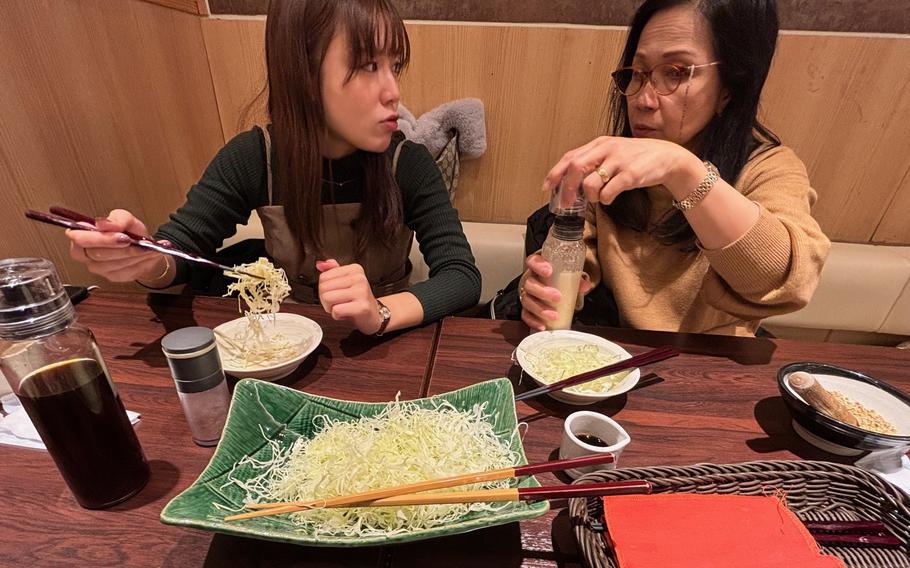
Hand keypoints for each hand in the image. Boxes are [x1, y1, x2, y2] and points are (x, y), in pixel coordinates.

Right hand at [66, 209, 167, 282]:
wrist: (143, 247)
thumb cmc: (129, 232)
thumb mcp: (126, 218)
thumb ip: (116, 219)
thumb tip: (103, 223)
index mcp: (81, 234)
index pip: (80, 239)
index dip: (101, 239)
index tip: (122, 236)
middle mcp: (84, 253)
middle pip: (96, 254)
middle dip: (121, 248)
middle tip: (136, 242)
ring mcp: (96, 267)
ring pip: (112, 265)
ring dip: (132, 255)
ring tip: (145, 247)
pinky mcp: (111, 277)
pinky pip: (124, 272)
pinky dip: (138, 263)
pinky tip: (146, 255)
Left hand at [316, 259, 382, 333]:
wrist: (374, 315)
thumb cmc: (358, 300)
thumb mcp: (345, 282)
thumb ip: (332, 271)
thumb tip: (320, 264)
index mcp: (354, 269)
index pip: (323, 277)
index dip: (325, 289)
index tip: (337, 293)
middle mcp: (359, 278)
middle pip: (323, 287)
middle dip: (326, 299)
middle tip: (339, 302)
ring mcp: (362, 292)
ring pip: (327, 298)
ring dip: (331, 307)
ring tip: (343, 307)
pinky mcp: (362, 307)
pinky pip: (336, 310)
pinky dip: (337, 315)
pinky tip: (346, 314)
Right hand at [519, 253, 591, 331]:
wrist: (553, 286)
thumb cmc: (558, 278)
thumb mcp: (568, 275)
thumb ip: (577, 279)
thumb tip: (585, 286)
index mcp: (538, 267)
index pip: (533, 262)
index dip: (538, 266)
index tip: (548, 271)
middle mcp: (530, 279)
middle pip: (530, 284)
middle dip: (543, 292)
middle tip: (557, 297)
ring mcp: (527, 294)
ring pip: (527, 301)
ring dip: (540, 309)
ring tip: (554, 315)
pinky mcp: (527, 308)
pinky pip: (526, 315)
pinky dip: (533, 321)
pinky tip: (543, 325)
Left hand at [542, 136, 702, 204]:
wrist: (667, 157)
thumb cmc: (636, 158)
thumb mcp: (612, 152)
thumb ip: (593, 162)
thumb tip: (569, 182)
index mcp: (599, 144)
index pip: (570, 157)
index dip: (555, 173)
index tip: (547, 188)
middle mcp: (607, 149)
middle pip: (575, 168)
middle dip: (566, 189)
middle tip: (566, 203)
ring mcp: (619, 161)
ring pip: (590, 184)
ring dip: (589, 196)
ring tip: (598, 197)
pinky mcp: (631, 175)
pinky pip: (608, 193)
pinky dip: (605, 199)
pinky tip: (610, 197)